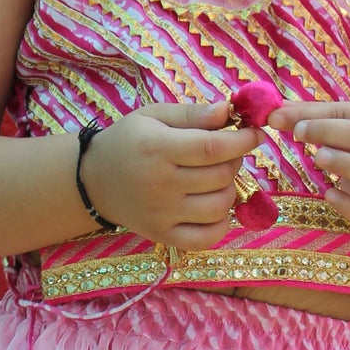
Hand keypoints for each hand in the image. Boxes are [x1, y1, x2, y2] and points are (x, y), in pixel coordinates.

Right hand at [80, 102, 261, 249]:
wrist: (93, 181)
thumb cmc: (128, 142)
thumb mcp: (154, 116)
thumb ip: (192, 114)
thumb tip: (228, 111)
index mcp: (158, 148)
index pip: (212, 147)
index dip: (242, 141)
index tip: (256, 133)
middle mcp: (160, 184)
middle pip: (220, 176)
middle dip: (235, 161)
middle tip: (226, 152)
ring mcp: (162, 214)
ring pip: (220, 206)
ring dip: (228, 189)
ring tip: (215, 178)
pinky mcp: (163, 235)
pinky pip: (207, 238)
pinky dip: (220, 224)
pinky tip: (213, 207)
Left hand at [266, 98, 349, 226]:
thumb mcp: (349, 124)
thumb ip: (315, 116)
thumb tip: (274, 110)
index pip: (349, 111)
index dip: (313, 115)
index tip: (278, 118)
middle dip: (329, 132)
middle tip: (298, 135)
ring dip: (347, 165)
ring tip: (318, 160)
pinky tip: (329, 196)